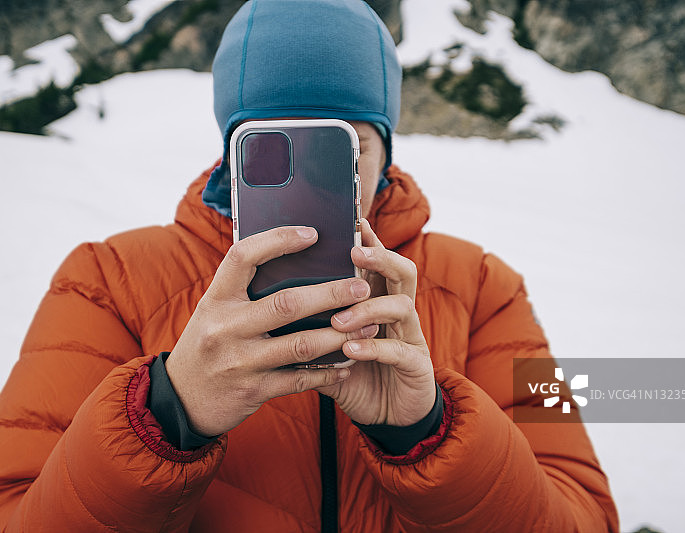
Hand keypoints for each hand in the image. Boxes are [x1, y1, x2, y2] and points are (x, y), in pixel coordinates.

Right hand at [166, 226, 374, 435]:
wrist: (180, 401)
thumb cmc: (207, 346)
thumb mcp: (213, 312)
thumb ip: (244, 291)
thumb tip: (294, 261)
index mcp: (215, 299)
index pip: (243, 256)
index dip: (278, 240)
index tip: (313, 233)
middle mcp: (226, 327)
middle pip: (287, 303)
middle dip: (331, 293)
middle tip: (361, 287)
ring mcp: (240, 361)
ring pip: (302, 344)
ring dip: (340, 335)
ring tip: (368, 325)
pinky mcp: (253, 390)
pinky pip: (300, 379)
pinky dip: (328, 371)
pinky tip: (348, 363)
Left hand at [317, 219, 435, 426]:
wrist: (390, 417)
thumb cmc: (356, 375)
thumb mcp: (327, 349)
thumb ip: (307, 329)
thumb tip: (267, 309)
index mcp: (378, 302)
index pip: (378, 263)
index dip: (370, 241)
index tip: (354, 222)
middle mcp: (399, 314)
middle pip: (402, 272)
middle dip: (380, 258)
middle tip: (355, 253)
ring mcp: (411, 338)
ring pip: (402, 307)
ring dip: (370, 309)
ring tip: (341, 319)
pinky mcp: (417, 366)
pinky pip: (400, 351)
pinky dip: (375, 348)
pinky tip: (351, 351)